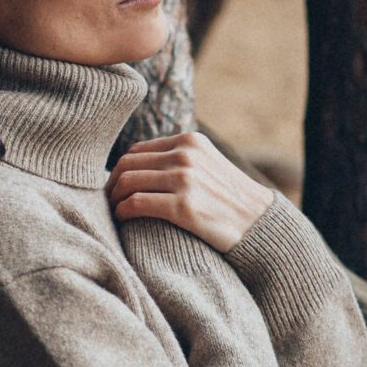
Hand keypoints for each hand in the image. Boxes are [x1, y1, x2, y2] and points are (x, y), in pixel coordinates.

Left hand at [107, 130, 275, 253]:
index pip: (138, 150)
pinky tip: (121, 220)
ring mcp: (185, 179)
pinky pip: (136, 204)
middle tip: (106, 202)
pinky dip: (122, 212)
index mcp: (190, 141)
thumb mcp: (209, 166)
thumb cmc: (230, 200)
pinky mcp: (184, 206)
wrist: (260, 225)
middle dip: (111, 183)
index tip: (115, 187)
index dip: (121, 169)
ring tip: (112, 213)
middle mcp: (186, 155)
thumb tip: (142, 166)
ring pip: (128, 182)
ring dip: (113, 199)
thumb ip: (182, 160)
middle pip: (128, 163)